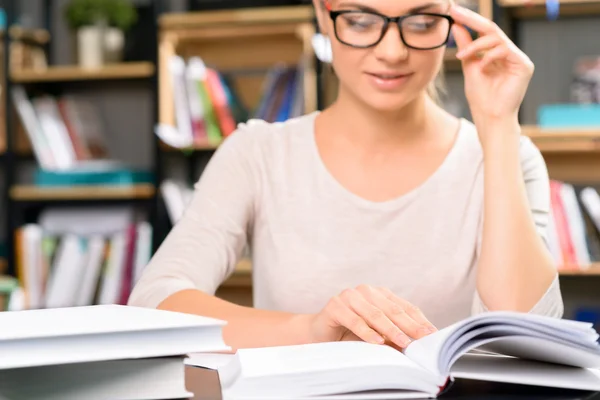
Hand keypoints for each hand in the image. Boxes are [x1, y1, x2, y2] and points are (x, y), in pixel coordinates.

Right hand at [305, 285, 436, 348]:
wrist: (318, 333)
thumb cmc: (349, 333)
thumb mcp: (376, 334)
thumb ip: (393, 334)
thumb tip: (416, 343)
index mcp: (379, 294)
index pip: (404, 307)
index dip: (419, 321)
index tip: (432, 335)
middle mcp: (365, 291)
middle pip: (392, 310)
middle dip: (410, 326)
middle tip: (422, 339)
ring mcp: (349, 296)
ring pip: (375, 314)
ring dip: (390, 330)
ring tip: (403, 342)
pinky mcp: (335, 305)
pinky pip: (354, 320)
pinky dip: (367, 332)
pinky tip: (377, 342)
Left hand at [450, 5, 533, 123]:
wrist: (490, 117)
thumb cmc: (480, 96)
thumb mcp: (469, 66)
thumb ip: (466, 46)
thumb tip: (456, 25)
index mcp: (497, 53)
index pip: (484, 31)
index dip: (469, 19)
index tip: (453, 10)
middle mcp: (510, 53)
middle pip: (492, 28)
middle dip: (472, 19)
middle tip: (455, 11)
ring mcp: (518, 58)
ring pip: (496, 38)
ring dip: (476, 45)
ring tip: (462, 56)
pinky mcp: (524, 65)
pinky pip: (505, 50)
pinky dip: (489, 56)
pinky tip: (481, 67)